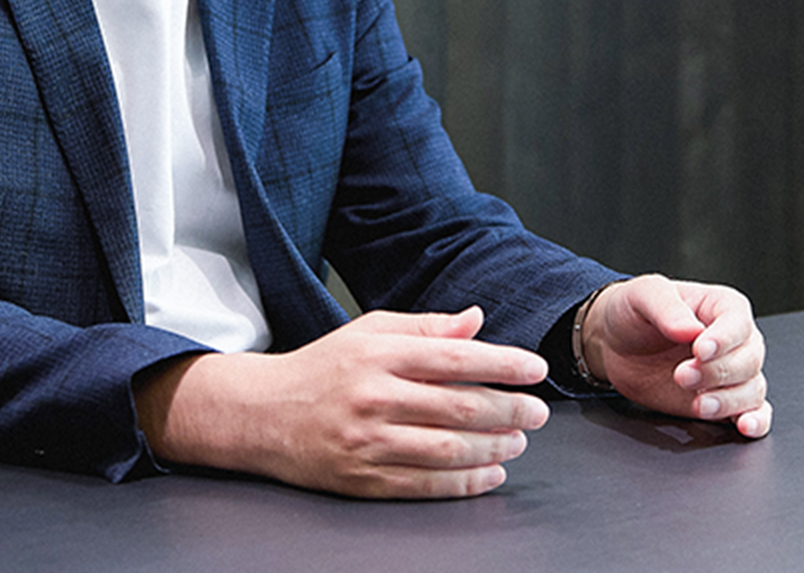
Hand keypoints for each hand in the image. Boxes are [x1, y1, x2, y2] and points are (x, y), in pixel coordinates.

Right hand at [135, 307, 549, 499]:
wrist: (265, 413)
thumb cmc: (323, 368)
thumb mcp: (368, 331)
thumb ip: (425, 326)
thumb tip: (476, 319)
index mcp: (378, 353)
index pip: (455, 357)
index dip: (503, 364)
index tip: (534, 369)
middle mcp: (375, 396)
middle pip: (460, 406)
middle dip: (510, 410)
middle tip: (538, 411)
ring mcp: (369, 441)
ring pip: (449, 449)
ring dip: (495, 448)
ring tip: (518, 441)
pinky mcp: (365, 479)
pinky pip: (428, 484)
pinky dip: (467, 481)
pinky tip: (490, 473)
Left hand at [579, 274, 771, 437]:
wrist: (614, 345)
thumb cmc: (632, 313)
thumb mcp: (641, 295)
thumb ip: (666, 308)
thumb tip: (690, 329)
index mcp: (720, 306)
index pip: (737, 323)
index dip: (723, 339)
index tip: (699, 350)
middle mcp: (734, 340)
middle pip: (748, 360)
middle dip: (715, 373)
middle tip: (681, 375)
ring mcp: (731, 372)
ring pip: (751, 390)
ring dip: (726, 401)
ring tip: (697, 404)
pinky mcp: (725, 399)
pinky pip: (756, 412)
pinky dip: (756, 421)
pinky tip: (743, 425)